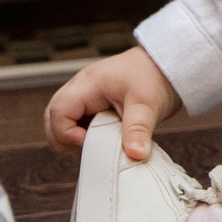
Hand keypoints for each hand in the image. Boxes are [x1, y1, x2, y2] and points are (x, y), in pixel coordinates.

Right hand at [46, 46, 183, 160]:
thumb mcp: (147, 105)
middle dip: (63, 136)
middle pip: (53, 115)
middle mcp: (82, 86)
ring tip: (97, 141)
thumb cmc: (155, 76)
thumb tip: (135, 155)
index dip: (67, 133)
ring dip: (73, 134)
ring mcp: (86, 94)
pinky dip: (84, 132)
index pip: (59, 111)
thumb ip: (138, 130)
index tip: (89, 142)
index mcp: (89, 83)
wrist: (168, 65)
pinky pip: (77, 119)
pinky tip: (103, 137)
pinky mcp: (94, 102)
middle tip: (88, 146)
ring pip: (62, 118)